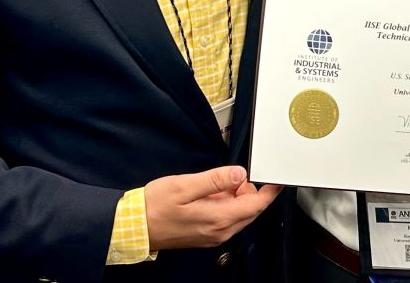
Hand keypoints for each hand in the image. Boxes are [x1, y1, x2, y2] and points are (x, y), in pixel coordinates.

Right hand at [144, 166, 281, 249]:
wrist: (133, 227)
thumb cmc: (155, 206)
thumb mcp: (185, 185)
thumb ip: (215, 179)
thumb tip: (240, 174)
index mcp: (218, 218)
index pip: (256, 205)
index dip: (269, 191)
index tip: (275, 179)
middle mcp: (219, 231)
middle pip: (250, 211)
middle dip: (250, 192)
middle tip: (236, 175)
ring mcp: (213, 235)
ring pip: (238, 215)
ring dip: (236, 198)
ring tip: (218, 184)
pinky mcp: (205, 235)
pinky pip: (226, 219)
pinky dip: (226, 205)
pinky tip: (211, 194)